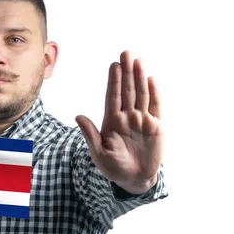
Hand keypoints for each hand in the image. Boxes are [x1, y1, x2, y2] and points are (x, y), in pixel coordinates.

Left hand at [75, 51, 162, 193]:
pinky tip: (152, 79)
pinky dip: (155, 93)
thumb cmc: (113, 168)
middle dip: (127, 72)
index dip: (114, 81)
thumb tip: (78, 117)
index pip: (113, 96)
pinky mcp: (156, 126)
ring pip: (141, 95)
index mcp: (112, 121)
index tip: (114, 65)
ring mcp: (142, 120)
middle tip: (126, 53)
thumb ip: (90, 135)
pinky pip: (155, 107)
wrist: (134, 180)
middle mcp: (127, 116)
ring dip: (140, 78)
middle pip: (127, 90)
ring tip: (138, 61)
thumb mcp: (99, 154)